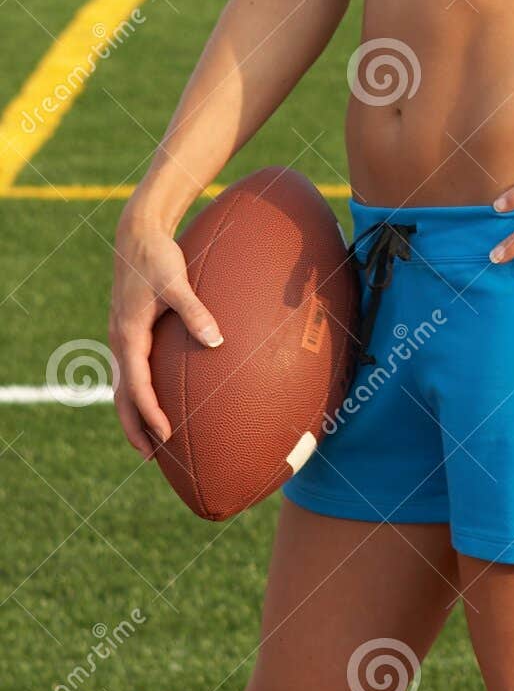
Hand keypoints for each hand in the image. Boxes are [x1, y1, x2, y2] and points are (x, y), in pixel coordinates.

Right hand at [109, 208, 223, 458]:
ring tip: (152, 437)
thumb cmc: (158, 257)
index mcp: (129, 336)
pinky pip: (130, 370)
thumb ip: (196, 311)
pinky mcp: (129, 329)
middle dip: (136, 427)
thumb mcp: (176, 282)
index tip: (167, 436)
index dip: (150, 415)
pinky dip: (137, 391)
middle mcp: (120, 341)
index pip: (137, 388)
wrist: (138, 234)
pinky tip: (156, 395)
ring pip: (124, 385)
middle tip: (152, 457)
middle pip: (123, 396)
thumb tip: (216, 339)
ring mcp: (122, 336)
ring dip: (135, 412)